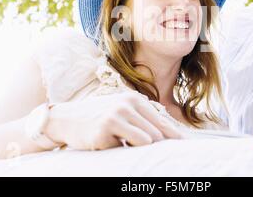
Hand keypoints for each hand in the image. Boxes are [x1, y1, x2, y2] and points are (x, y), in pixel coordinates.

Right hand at [46, 92, 182, 149]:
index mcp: (135, 100)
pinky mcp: (106, 127)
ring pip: (148, 140)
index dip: (175, 138)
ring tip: (120, 142)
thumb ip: (143, 121)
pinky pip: (131, 144)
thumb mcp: (121, 114)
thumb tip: (172, 137)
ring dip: (137, 148)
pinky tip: (107, 142)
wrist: (65, 119)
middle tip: (148, 152)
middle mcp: (129, 103)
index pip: (163, 123)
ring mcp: (118, 113)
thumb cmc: (97, 119)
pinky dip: (122, 150)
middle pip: (159, 134)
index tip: (187, 149)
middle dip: (157, 147)